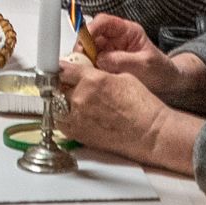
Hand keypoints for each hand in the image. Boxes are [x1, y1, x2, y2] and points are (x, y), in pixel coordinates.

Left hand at [57, 55, 171, 164]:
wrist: (150, 133)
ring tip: (73, 104)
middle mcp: (81, 97)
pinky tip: (77, 117)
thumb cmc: (142, 107)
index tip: (60, 71)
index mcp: (91, 79)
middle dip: (62, 86)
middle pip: (57, 88)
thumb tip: (86, 73)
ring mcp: (77, 117)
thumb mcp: (122, 77)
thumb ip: (98, 74)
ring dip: (60, 103)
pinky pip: (61, 123)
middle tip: (69, 88)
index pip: (63, 70)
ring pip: (55, 106)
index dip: (61, 70)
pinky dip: (65, 119)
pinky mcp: (78, 134)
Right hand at [83, 14, 174, 93]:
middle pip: (91, 36)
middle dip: (83, 48)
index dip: (90, 29)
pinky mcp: (105, 65)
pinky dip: (88, 70)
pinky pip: (91, 64)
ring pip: (88, 51)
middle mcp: (115, 39)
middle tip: (80, 62)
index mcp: (127, 31)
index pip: (103, 22)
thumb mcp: (144, 65)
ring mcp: (109, 51)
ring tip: (87, 72)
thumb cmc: (161, 70)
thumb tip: (100, 60)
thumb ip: (122, 61)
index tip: (84, 42)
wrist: (167, 84)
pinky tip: (91, 77)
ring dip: (84, 61)